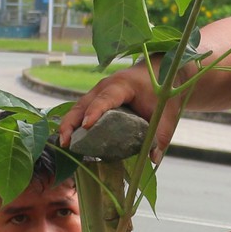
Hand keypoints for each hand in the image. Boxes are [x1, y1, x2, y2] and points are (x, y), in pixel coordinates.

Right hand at [57, 66, 181, 162]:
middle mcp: (105, 87)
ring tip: (64, 143)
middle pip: (83, 103)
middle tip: (65, 142)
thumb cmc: (162, 90)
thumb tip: (153, 159)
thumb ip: (161, 135)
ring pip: (79, 107)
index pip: (105, 99)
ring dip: (69, 123)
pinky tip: (71, 139)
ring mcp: (98, 92)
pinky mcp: (97, 99)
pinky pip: (83, 110)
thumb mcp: (166, 113)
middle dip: (72, 121)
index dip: (95, 112)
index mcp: (122, 85)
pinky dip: (75, 123)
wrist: (160, 72)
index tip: (86, 126)